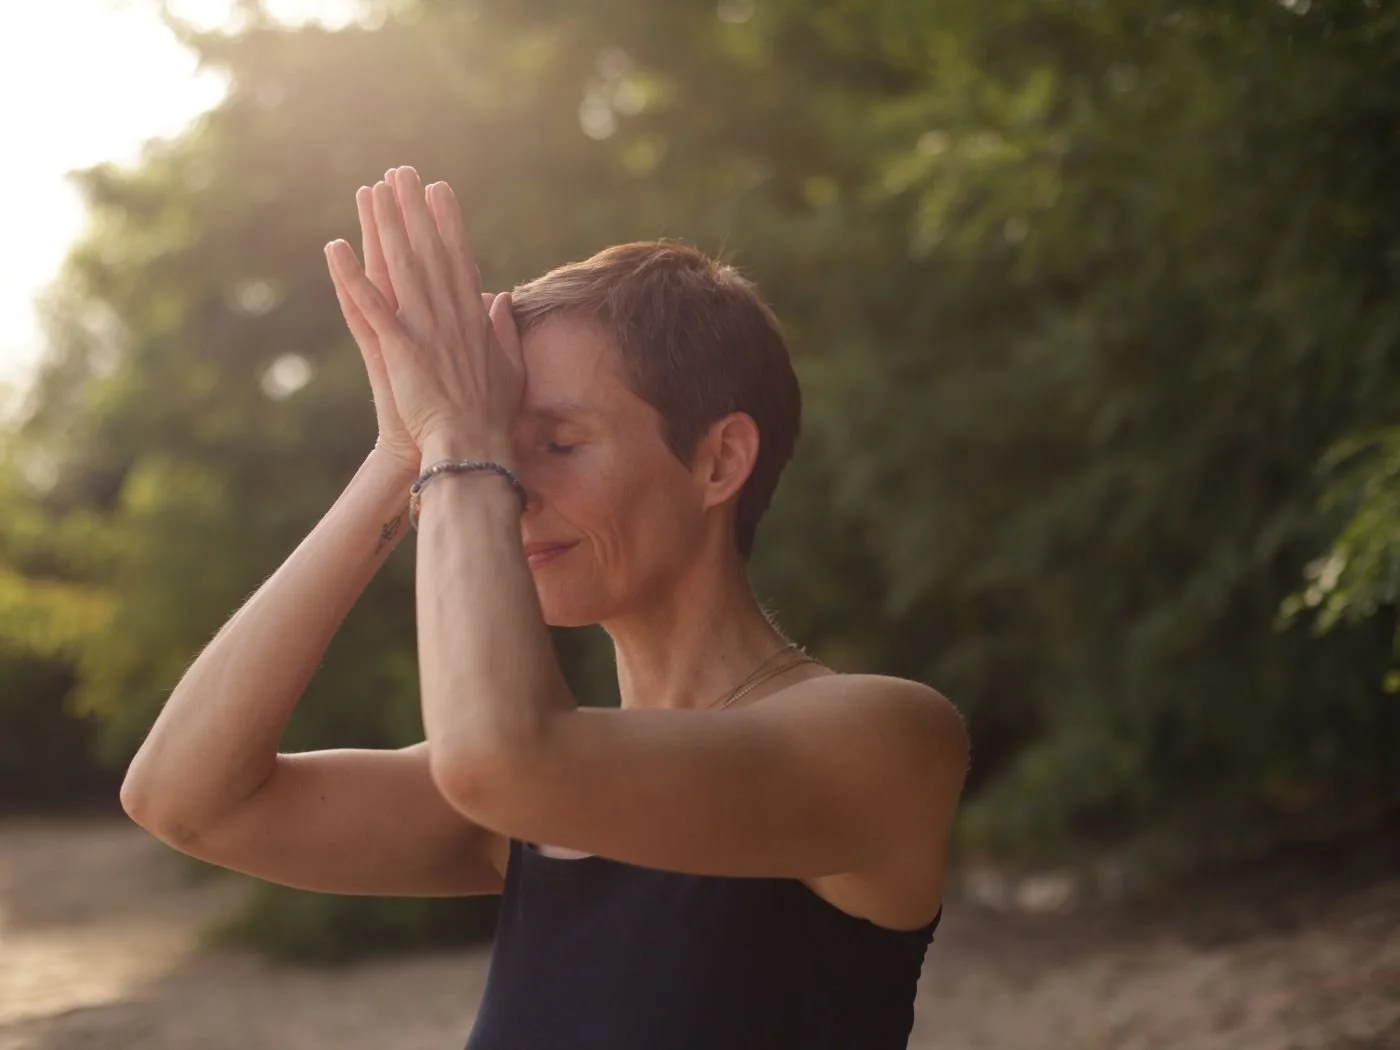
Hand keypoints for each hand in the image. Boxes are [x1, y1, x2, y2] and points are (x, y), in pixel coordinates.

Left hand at [325, 167, 523, 461]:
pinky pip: (369, 307)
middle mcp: (449, 315)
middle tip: (401, 172)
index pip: (459, 257)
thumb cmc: (492, 414)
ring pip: (400, 267)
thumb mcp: (510, 367)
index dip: (448, 221)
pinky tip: (335, 249)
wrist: (470, 446)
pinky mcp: (398, 350)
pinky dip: (350, 278)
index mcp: (473, 318)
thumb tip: (502, 300)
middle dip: (413, 209)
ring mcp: (423, 330)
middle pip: (428, 250)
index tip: (439, 189)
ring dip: (384, 227)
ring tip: (371, 192)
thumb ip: (504, 330)